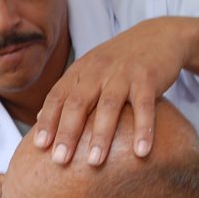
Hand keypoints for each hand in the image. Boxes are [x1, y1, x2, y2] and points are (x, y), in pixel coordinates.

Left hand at [33, 17, 189, 165]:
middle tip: (60, 160)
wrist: (159, 35)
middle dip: (68, 132)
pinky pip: (145, 106)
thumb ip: (67, 94)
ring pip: (109, 106)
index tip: (39, 146)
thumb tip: (39, 120)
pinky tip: (141, 152)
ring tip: (94, 162)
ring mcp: (123, 73)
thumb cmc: (118, 62)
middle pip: (78, 103)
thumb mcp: (89, 71)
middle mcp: (98, 71)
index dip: (48, 121)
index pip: (57, 96)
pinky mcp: (148, 78)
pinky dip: (143, 129)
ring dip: (101, 135)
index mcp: (80, 71)